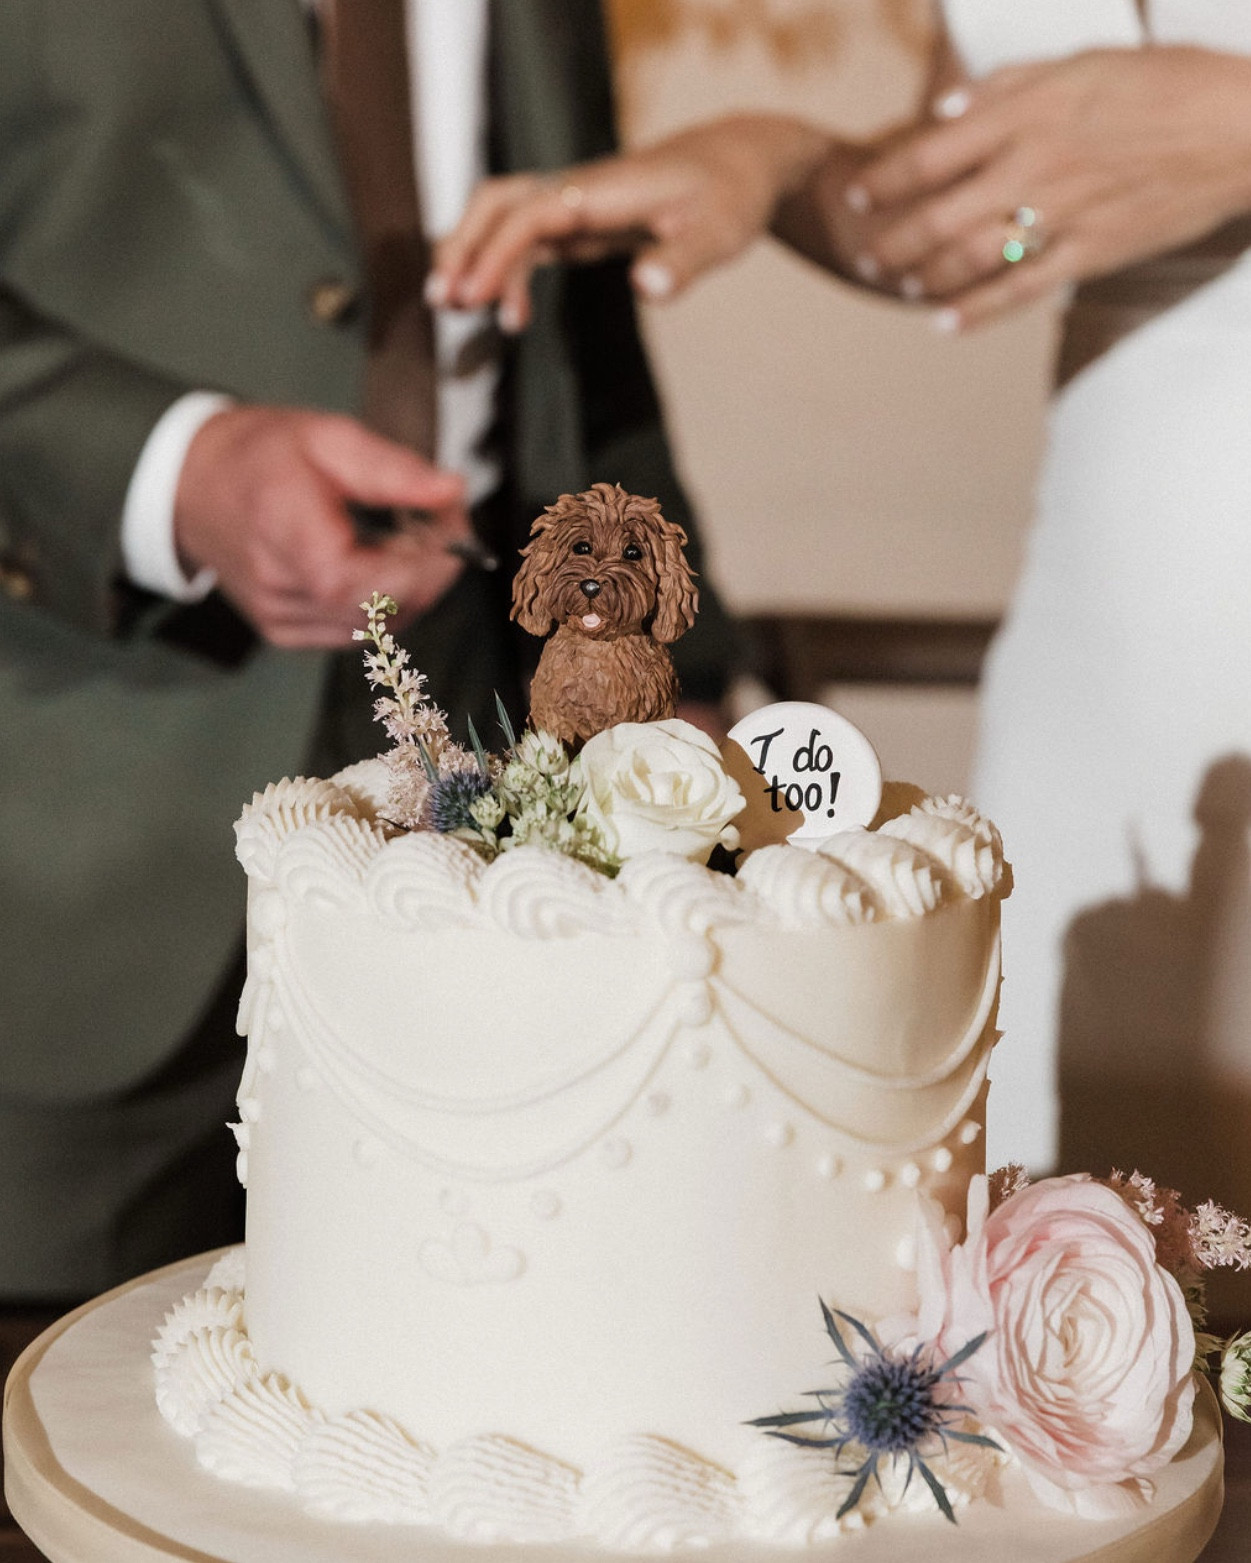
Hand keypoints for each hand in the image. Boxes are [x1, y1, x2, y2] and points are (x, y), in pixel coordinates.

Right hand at [174, 407, 469, 647]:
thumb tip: (451, 492)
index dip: (427, 565)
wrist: (194, 484)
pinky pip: (355, 631)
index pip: (374, 586)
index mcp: (288, 536)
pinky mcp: (284, 633)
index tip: (453, 528)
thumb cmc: (260, 457)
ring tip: (404, 539)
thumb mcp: (329, 438)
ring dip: (409, 588)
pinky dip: (380, 603)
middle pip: (386, 609)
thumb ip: (393, 469)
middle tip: (440, 525)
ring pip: (378, 627)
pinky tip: (373, 564)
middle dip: (430, 571)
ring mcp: (280, 618)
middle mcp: (280, 589)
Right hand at [429, 115, 833, 329]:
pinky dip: (504, 269)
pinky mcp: (577, 221)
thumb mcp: (720, 234)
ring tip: (451, 307)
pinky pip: (524, 238)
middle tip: (443, 300)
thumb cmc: (730, 197)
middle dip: (463, 245)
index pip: (531, 214)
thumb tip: (647, 290)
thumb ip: (682, 263)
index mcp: (604, 191)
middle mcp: (578, 190)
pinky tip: (508, 313)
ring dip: (471, 254)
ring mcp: (573, 203)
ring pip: (501, 215)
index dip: (497, 254)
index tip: (476, 299)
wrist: (736, 163)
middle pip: (498, 202)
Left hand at [849, 47, 1250, 328]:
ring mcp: (1060, 215)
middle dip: (892, 242)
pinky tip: (943, 324)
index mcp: (1027, 113)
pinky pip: (1018, 291)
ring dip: (924, 277)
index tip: (859, 195)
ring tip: (901, 285)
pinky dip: (974, 312)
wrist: (1240, 127)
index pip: (929, 154)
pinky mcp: (1088, 253)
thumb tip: (945, 112)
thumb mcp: (1083, 61)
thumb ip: (1009, 86)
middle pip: (936, 217)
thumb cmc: (1166, 82)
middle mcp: (1033, 166)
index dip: (885, 180)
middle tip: (866, 256)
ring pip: (968, 259)